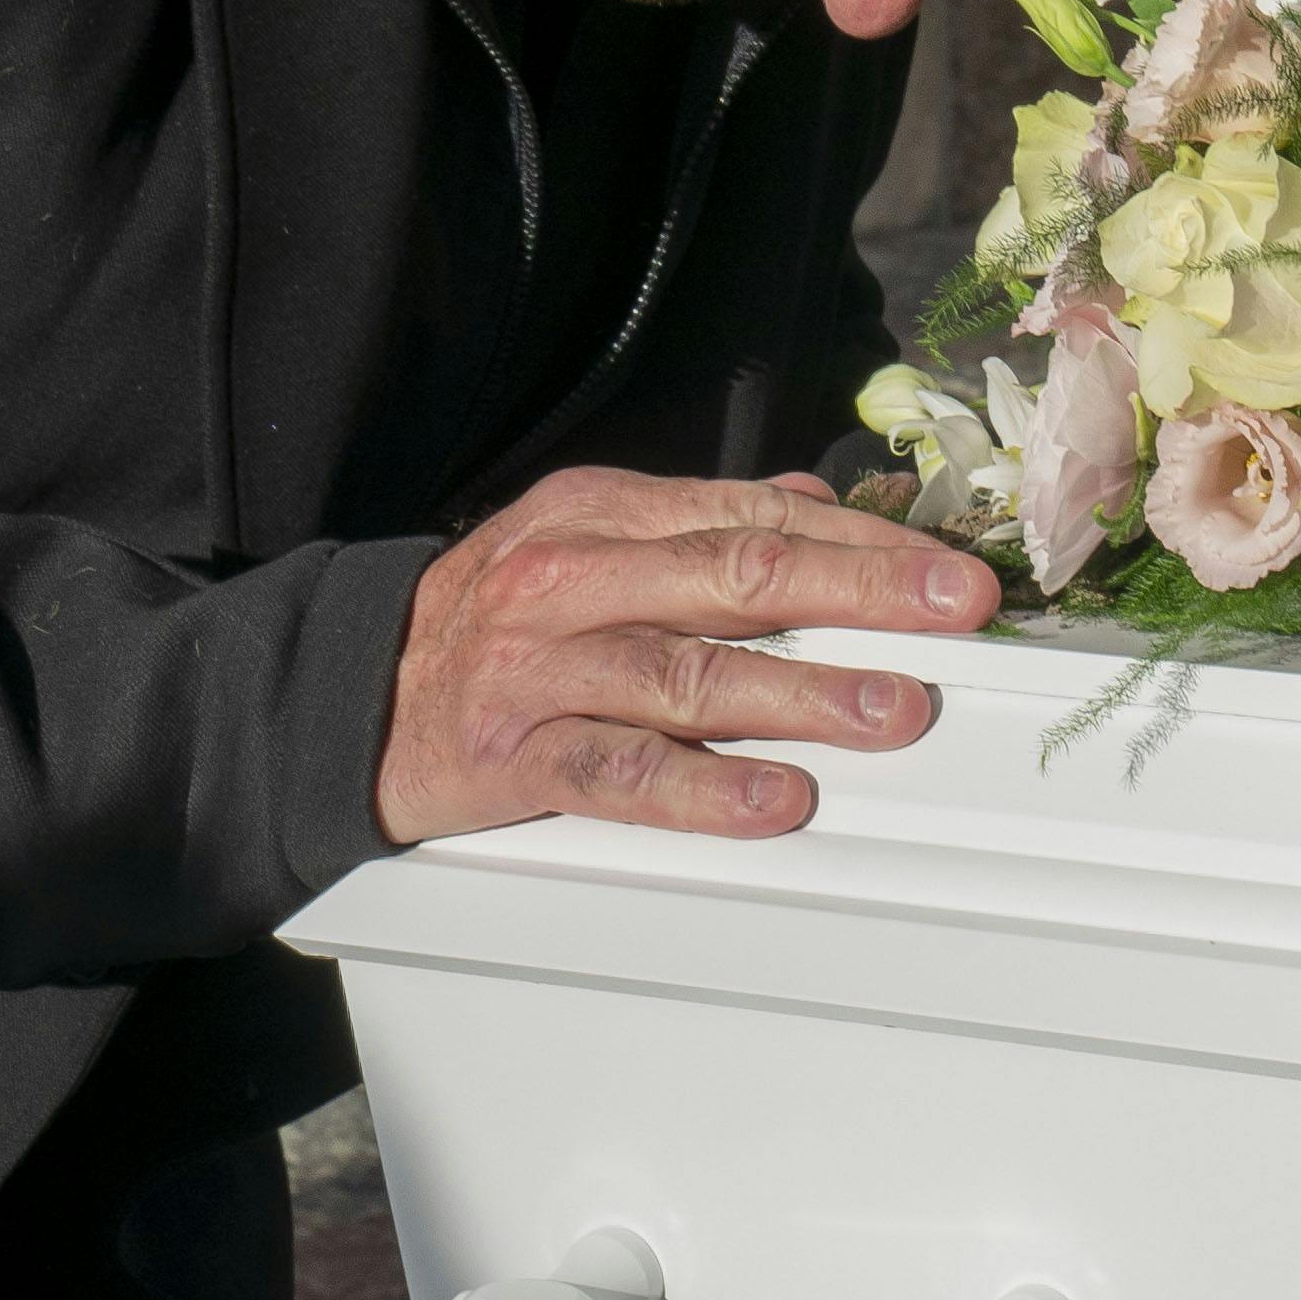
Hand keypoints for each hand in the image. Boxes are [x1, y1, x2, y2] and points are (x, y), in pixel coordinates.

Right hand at [375, 469, 999, 845]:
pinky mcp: (519, 756)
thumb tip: (814, 501)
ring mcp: (547, 668)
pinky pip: (624, 771)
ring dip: (803, 690)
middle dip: (863, 590)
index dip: (860, 542)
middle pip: (738, 575)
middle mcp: (576, 579)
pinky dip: (705, 786)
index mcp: (602, 514)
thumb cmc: (491, 618)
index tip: (947, 564)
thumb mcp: (584, 538)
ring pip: (691, 672)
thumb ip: (698, 522)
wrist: (346, 695)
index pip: (751, 516)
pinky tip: (774, 798)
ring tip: (890, 710)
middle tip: (954, 606)